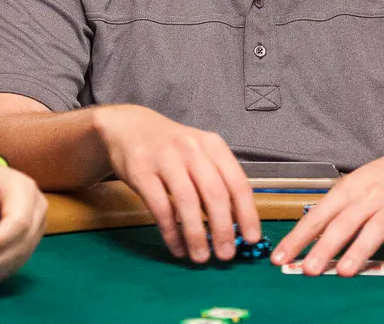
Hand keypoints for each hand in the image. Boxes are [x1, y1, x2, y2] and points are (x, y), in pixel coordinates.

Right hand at [93, 105, 259, 262]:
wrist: (131, 127)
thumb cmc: (173, 147)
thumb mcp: (200, 153)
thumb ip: (218, 180)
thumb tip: (236, 222)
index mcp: (213, 145)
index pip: (237, 182)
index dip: (247, 213)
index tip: (251, 239)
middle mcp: (192, 149)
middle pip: (214, 193)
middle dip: (223, 228)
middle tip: (226, 254)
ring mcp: (166, 159)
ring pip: (187, 202)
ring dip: (196, 234)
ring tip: (201, 256)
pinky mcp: (142, 172)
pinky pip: (160, 207)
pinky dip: (171, 231)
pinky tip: (177, 247)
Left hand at [270, 135, 383, 276]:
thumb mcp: (358, 184)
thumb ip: (338, 210)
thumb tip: (312, 239)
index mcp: (351, 188)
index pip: (320, 214)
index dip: (300, 236)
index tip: (281, 257)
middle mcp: (372, 196)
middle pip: (345, 222)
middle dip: (325, 247)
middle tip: (308, 269)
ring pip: (376, 229)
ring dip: (359, 250)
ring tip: (344, 272)